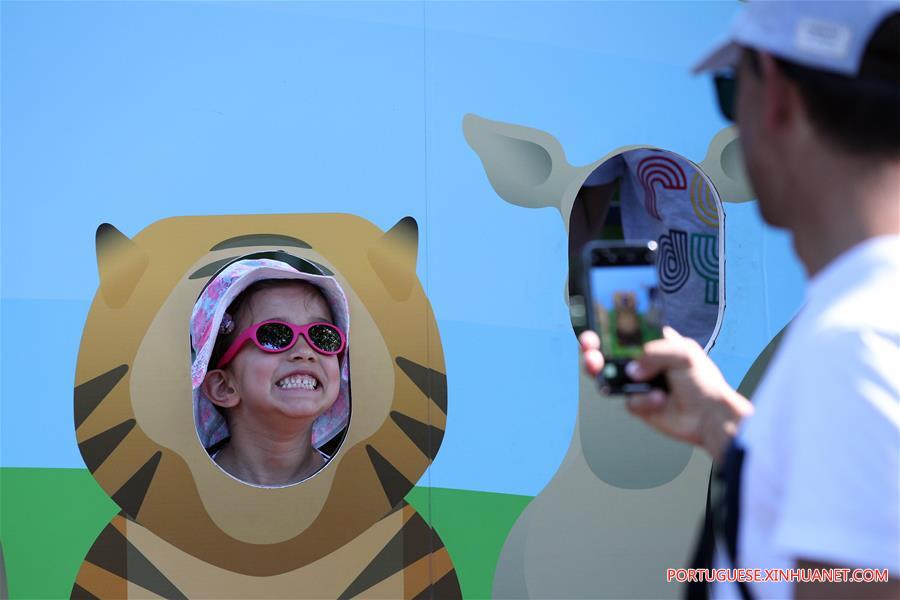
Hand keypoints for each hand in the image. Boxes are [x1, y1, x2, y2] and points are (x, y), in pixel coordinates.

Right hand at [579, 326, 751, 461]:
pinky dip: (643, 400)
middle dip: (594, 349)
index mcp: (654, 342)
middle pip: (609, 351)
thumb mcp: (684, 354)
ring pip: (610, 376)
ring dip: (603, 372)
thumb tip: (633, 368)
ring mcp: (639, 382)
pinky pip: (627, 400)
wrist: (710, 417)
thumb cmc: (704, 382)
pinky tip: (661, 400)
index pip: (626, 329)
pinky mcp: (638, 403)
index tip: (595, 325)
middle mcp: (644, 360)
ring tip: (600, 368)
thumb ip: (654, 353)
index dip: (608, 327)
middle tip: (589, 350)